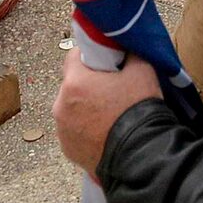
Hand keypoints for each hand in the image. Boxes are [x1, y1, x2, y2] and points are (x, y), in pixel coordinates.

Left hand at [55, 49, 160, 176]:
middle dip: (87, 85)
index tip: (105, 62)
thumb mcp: (142, 70)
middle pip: (72, 85)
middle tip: (111, 90)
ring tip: (109, 115)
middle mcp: (61, 106)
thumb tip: (124, 48)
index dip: (90, 57)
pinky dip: (85, 130)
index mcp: (75, 83)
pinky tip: (104, 132)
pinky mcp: (68, 150)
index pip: (73, 57)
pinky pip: (74, 132)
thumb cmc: (138, 110)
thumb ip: (128, 54)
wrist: (140, 154)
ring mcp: (62, 131)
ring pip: (71, 109)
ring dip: (84, 108)